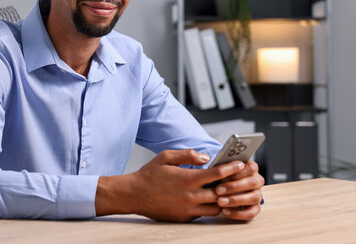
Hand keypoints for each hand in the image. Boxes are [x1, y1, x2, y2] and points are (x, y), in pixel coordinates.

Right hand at [96, 149, 245, 221]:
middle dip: (231, 186)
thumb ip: (187, 155)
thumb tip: (205, 157)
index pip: (216, 174)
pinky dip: (209, 208)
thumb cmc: (149, 174)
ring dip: (222, 199)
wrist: (133, 195)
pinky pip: (203, 215)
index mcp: (187, 179)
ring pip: (216, 208)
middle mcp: (190, 196)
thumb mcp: (166, 157)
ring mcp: (188, 209)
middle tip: (237, 179)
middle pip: (221, 193)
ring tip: (224, 191)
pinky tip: (208, 200)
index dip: (230, 168)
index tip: (240, 164)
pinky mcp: (184, 218)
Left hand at [215, 160, 263, 220]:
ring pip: (254, 197)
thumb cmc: (217, 176)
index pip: (251, 167)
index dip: (239, 172)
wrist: (214, 191)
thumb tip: (205, 159)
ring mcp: (256, 195)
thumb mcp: (215, 168)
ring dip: (236, 200)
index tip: (224, 175)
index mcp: (249, 168)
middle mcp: (256, 181)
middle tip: (218, 190)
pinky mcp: (253, 208)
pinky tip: (224, 211)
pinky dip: (238, 213)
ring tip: (220, 202)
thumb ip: (213, 164)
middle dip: (234, 186)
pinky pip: (251, 213)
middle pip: (253, 182)